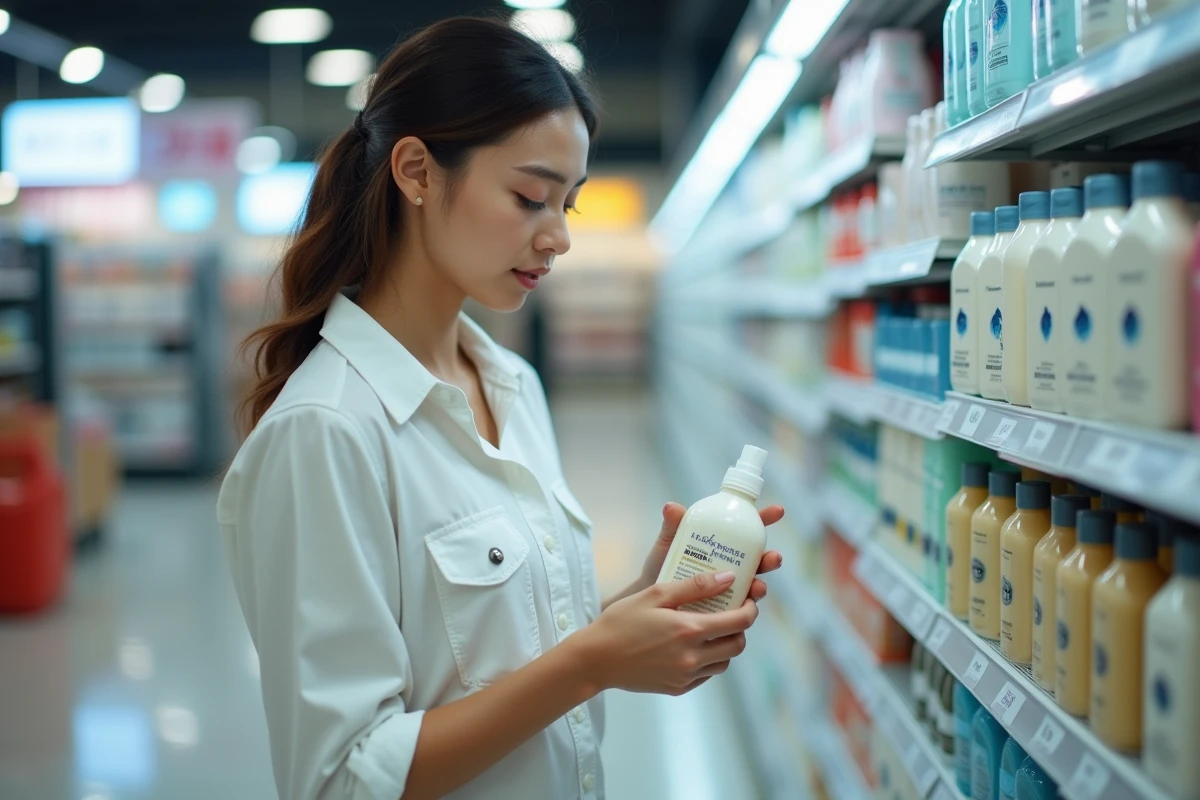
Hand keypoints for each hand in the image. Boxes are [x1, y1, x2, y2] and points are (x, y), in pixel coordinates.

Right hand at [579, 571, 758, 695]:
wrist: (597, 659)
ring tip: (709, 630)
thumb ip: (695, 586)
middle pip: (737, 645)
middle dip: (740, 628)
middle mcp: (692, 657)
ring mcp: (686, 676)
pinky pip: (706, 675)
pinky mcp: (678, 689)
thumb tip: (727, 578)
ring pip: (724, 663)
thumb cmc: (622, 621)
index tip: (747, 599)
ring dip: (724, 646)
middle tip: (729, 614)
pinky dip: (707, 661)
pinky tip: (692, 647)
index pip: (739, 622)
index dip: (750, 609)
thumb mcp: (655, 594)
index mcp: (689, 630)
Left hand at [639, 502, 784, 600]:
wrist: (647, 598)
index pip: (746, 527)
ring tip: (758, 586)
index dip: (764, 518)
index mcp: (721, 543)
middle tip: (774, 557)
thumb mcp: (667, 543)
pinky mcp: (724, 608)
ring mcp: (729, 587)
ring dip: (761, 585)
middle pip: (757, 558)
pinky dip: (745, 608)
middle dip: (770, 558)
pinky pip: (740, 609)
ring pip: (753, 584)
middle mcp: (730, 565)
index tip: (778, 511)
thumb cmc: (660, 565)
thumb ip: (672, 526)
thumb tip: (671, 506)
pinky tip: (745, 607)